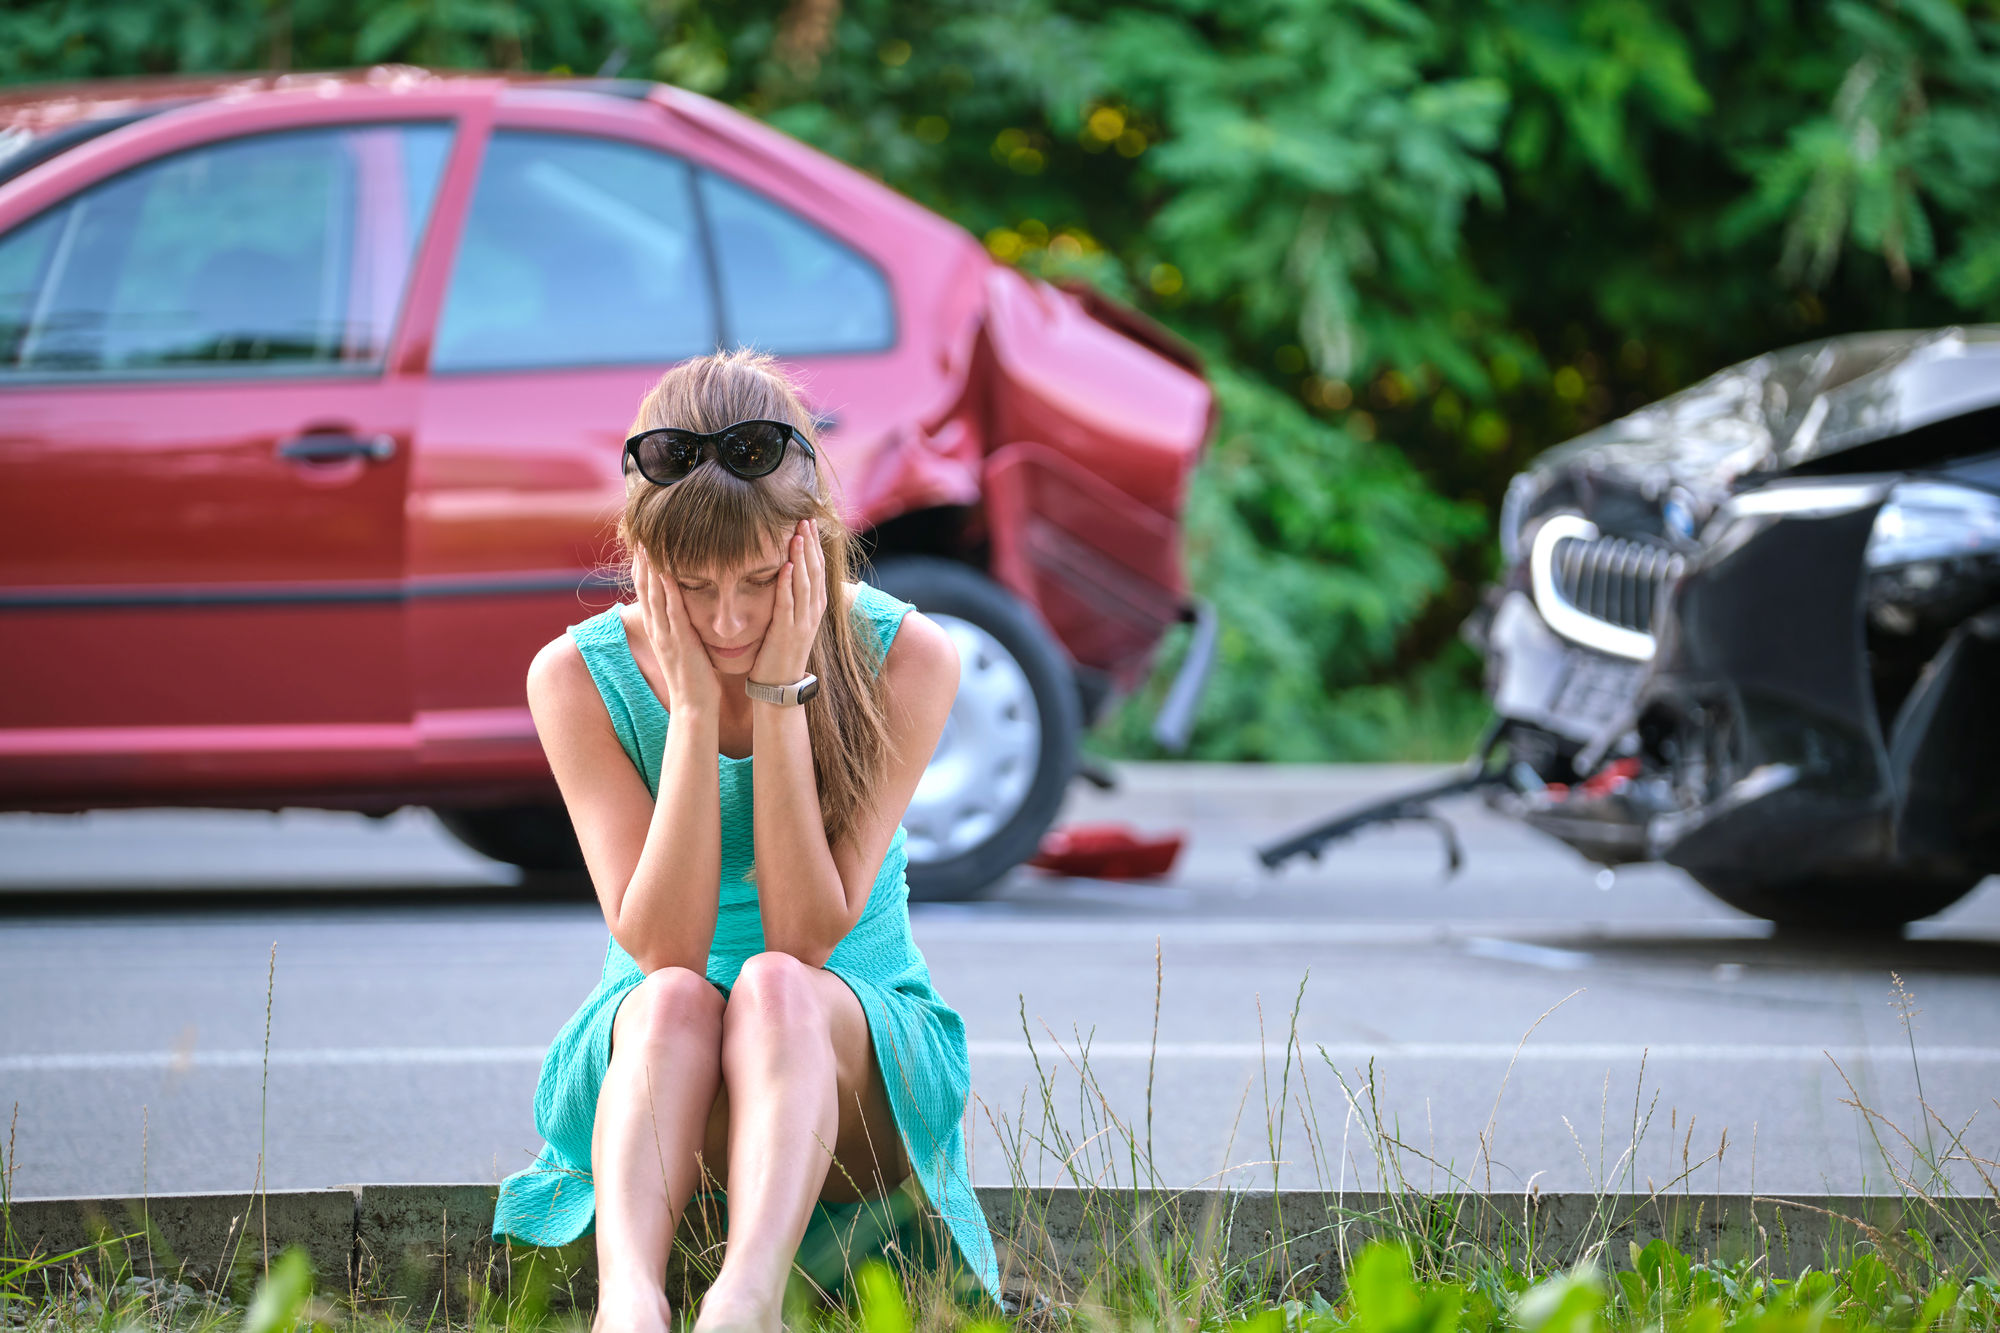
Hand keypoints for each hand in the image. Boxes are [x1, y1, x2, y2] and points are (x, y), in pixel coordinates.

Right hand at [632, 548, 720, 717]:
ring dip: (650, 570)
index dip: (643, 572)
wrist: (693, 706)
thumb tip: (688, 617)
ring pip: (654, 596)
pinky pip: (672, 610)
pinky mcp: (679, 640)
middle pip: (645, 591)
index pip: (647, 596)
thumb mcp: (684, 650)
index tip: (642, 550)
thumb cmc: (694, 680)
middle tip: (639, 538)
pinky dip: (668, 589)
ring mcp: (666, 635)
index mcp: (659, 632)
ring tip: (647, 546)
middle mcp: (658, 631)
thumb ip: (683, 631)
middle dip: (642, 564)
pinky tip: (667, 572)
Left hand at [750, 518, 826, 687]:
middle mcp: (812, 612)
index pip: (818, 569)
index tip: (809, 523)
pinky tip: (786, 566)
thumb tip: (787, 573)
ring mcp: (802, 623)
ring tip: (797, 534)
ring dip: (801, 558)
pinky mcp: (787, 632)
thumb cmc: (780, 651)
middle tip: (805, 519)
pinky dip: (788, 584)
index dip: (815, 546)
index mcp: (814, 608)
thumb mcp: (791, 621)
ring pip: (805, 584)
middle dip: (810, 544)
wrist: (779, 685)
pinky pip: (788, 604)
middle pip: (815, 571)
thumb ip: (792, 598)